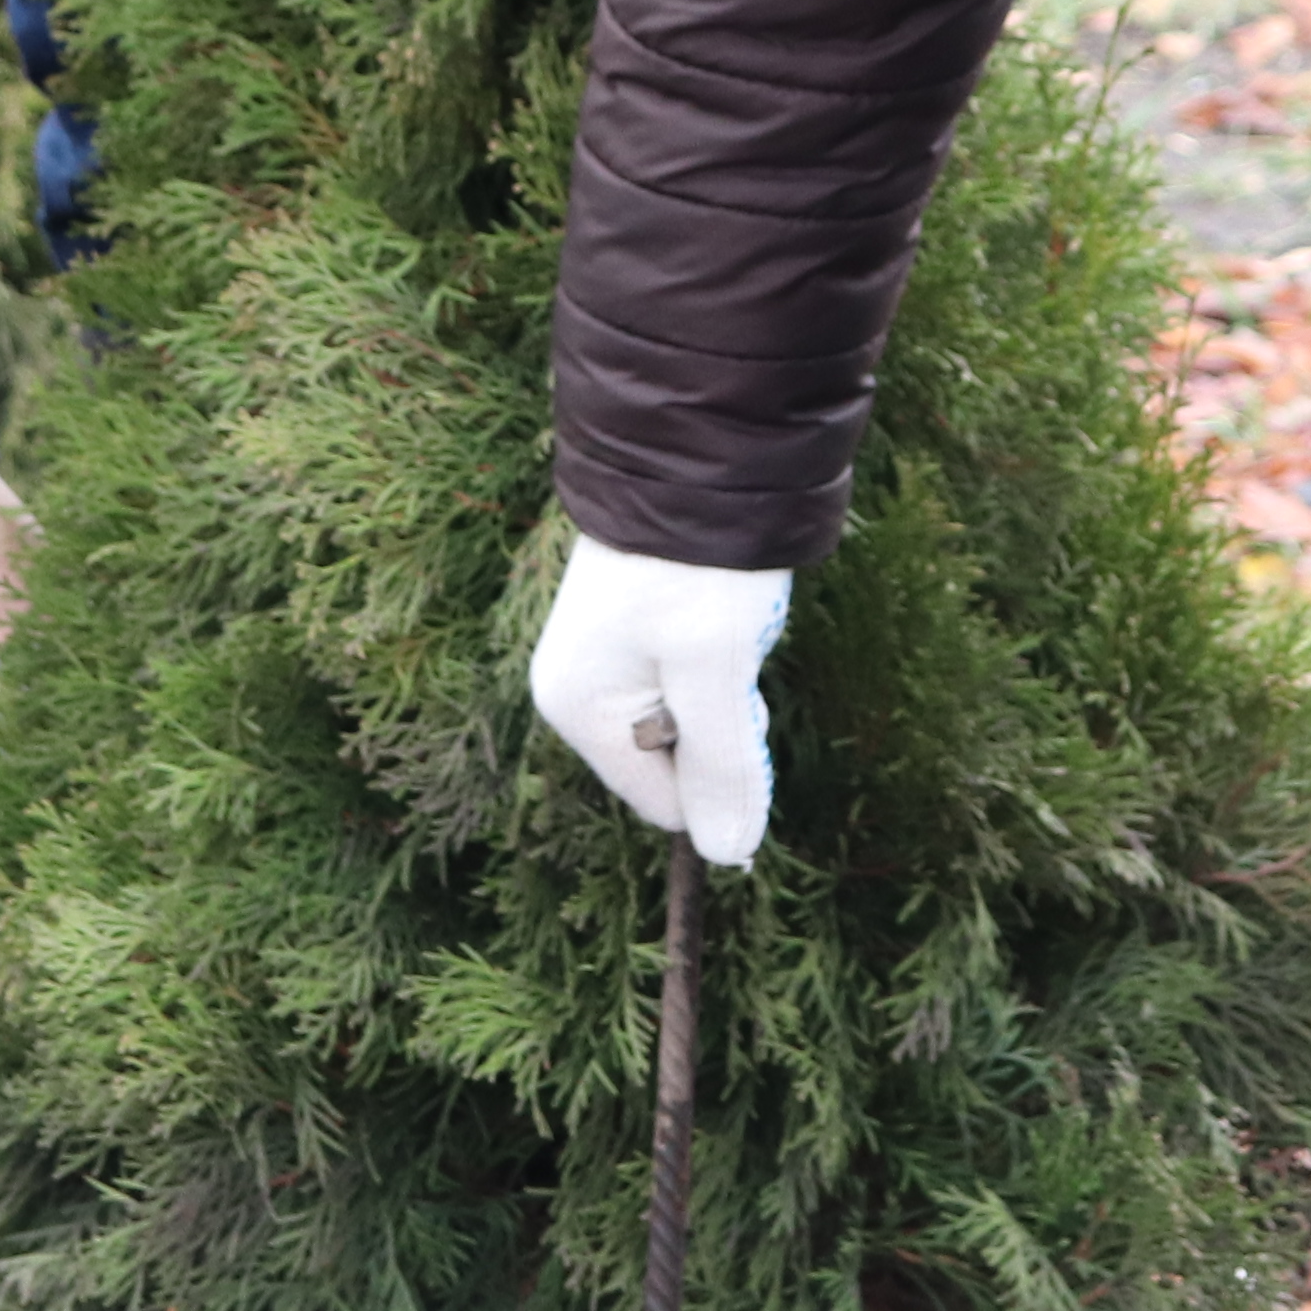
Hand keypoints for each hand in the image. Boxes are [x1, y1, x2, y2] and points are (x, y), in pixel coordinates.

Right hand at [530, 535, 788, 867]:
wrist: (693, 454)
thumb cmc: (697, 564)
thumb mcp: (716, 672)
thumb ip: (722, 767)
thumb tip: (728, 856)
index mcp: (579, 710)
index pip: (669, 804)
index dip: (720, 769)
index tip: (731, 695)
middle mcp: (581, 691)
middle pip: (680, 763)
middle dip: (722, 721)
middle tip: (726, 647)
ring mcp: (608, 658)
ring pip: (694, 718)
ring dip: (726, 681)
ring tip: (722, 615)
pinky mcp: (639, 629)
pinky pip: (693, 677)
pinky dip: (721, 651)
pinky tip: (719, 601)